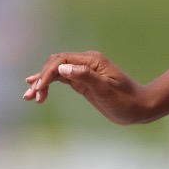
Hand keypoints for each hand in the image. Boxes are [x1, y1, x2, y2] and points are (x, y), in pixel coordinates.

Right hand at [21, 51, 148, 124]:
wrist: (140, 108)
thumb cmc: (125, 100)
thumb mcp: (106, 90)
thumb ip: (85, 77)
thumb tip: (62, 67)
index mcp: (92, 61)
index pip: (62, 60)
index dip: (47, 73)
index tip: (39, 89)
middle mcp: (86, 62)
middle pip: (55, 63)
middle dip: (42, 77)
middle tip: (33, 96)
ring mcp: (84, 71)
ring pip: (56, 71)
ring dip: (42, 82)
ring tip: (29, 96)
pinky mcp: (83, 82)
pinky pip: (62, 79)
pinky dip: (49, 84)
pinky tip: (38, 90)